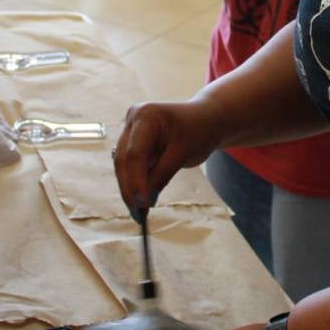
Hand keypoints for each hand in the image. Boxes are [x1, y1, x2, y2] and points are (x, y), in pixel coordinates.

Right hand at [113, 99, 220, 217]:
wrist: (207, 118)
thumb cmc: (200, 130)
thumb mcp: (184, 153)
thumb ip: (162, 174)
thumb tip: (145, 200)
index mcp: (146, 115)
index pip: (135, 154)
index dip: (136, 182)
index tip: (142, 205)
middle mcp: (133, 118)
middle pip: (124, 159)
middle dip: (129, 189)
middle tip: (138, 214)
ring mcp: (131, 128)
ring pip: (122, 164)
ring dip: (129, 188)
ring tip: (139, 212)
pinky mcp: (132, 139)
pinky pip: (129, 164)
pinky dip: (134, 181)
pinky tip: (140, 200)